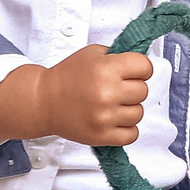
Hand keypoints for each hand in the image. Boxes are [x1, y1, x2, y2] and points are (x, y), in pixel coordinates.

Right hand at [37, 45, 152, 145]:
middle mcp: (107, 93)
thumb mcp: (92, 54)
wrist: (43, 101)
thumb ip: (118, 56)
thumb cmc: (67, 77)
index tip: (133, 72)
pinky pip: (132, 135)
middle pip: (143, 91)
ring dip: (129, 109)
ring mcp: (105, 117)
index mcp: (106, 69)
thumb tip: (141, 64)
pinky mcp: (102, 135)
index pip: (146, 67)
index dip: (141, 69)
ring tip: (113, 104)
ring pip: (139, 113)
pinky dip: (126, 128)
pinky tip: (114, 120)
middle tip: (117, 88)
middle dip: (133, 88)